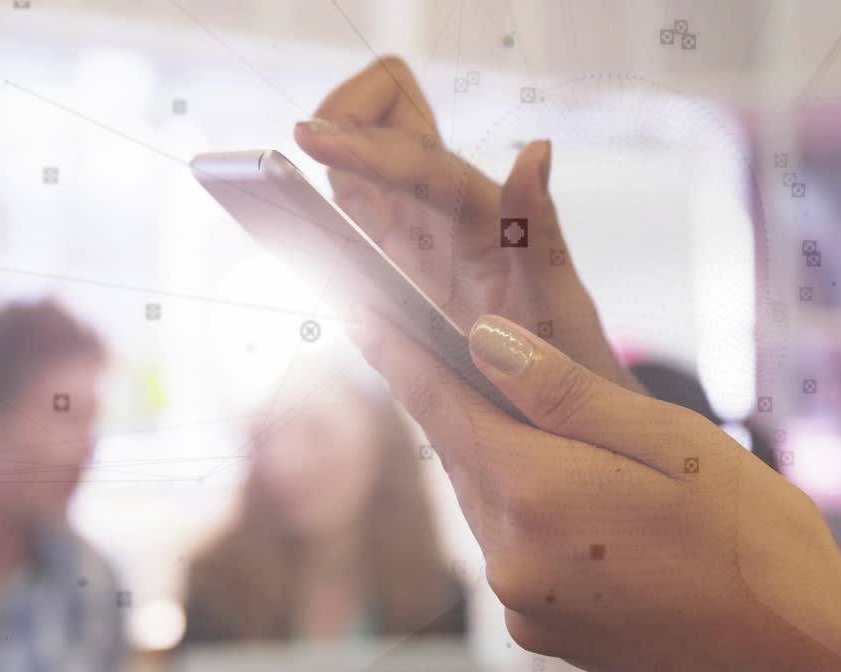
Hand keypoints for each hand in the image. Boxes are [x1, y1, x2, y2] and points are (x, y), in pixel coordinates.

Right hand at [294, 56, 645, 393]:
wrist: (552, 388)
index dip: (368, 146)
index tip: (311, 140)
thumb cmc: (561, 343)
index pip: (421, 161)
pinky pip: (348, 209)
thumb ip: (536, 225)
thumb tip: (538, 149)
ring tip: (279, 177)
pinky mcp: (391, 254)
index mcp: (485, 208)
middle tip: (306, 144)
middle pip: (392, 120)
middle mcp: (447, 204)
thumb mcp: (552, 293)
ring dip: (327, 153)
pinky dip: (315, 199)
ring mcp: (416, 226)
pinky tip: (285, 212)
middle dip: (348, 114)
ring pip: (361, 161)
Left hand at [353, 311, 840, 671]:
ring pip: (487, 504)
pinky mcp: (548, 634)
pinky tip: (563, 489)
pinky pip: (513, 550)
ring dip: (490, 454)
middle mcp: (513, 560)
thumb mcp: (675, 446)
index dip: (398, 355)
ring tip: (506, 407)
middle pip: (462, 456)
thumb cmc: (759, 549)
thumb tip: (484, 342)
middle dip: (449, 399)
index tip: (358, 313)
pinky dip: (522, 507)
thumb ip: (568, 395)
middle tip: (429, 342)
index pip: (443, 407)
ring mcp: (527, 607)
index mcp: (541, 496)